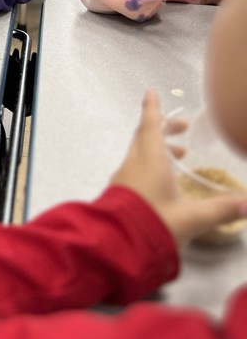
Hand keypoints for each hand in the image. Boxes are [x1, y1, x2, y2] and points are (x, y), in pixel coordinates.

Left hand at [110, 90, 246, 246]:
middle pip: (145, 137)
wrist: (117, 246)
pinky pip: (134, 169)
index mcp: (149, 160)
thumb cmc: (154, 223)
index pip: (151, 126)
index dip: (153, 108)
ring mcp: (123, 179)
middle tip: (182, 128)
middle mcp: (133, 164)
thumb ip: (221, 210)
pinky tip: (162, 182)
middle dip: (162, 128)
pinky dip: (149, 165)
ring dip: (157, 149)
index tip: (151, 92)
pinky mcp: (119, 194)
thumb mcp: (193, 218)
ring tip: (178, 156)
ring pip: (139, 154)